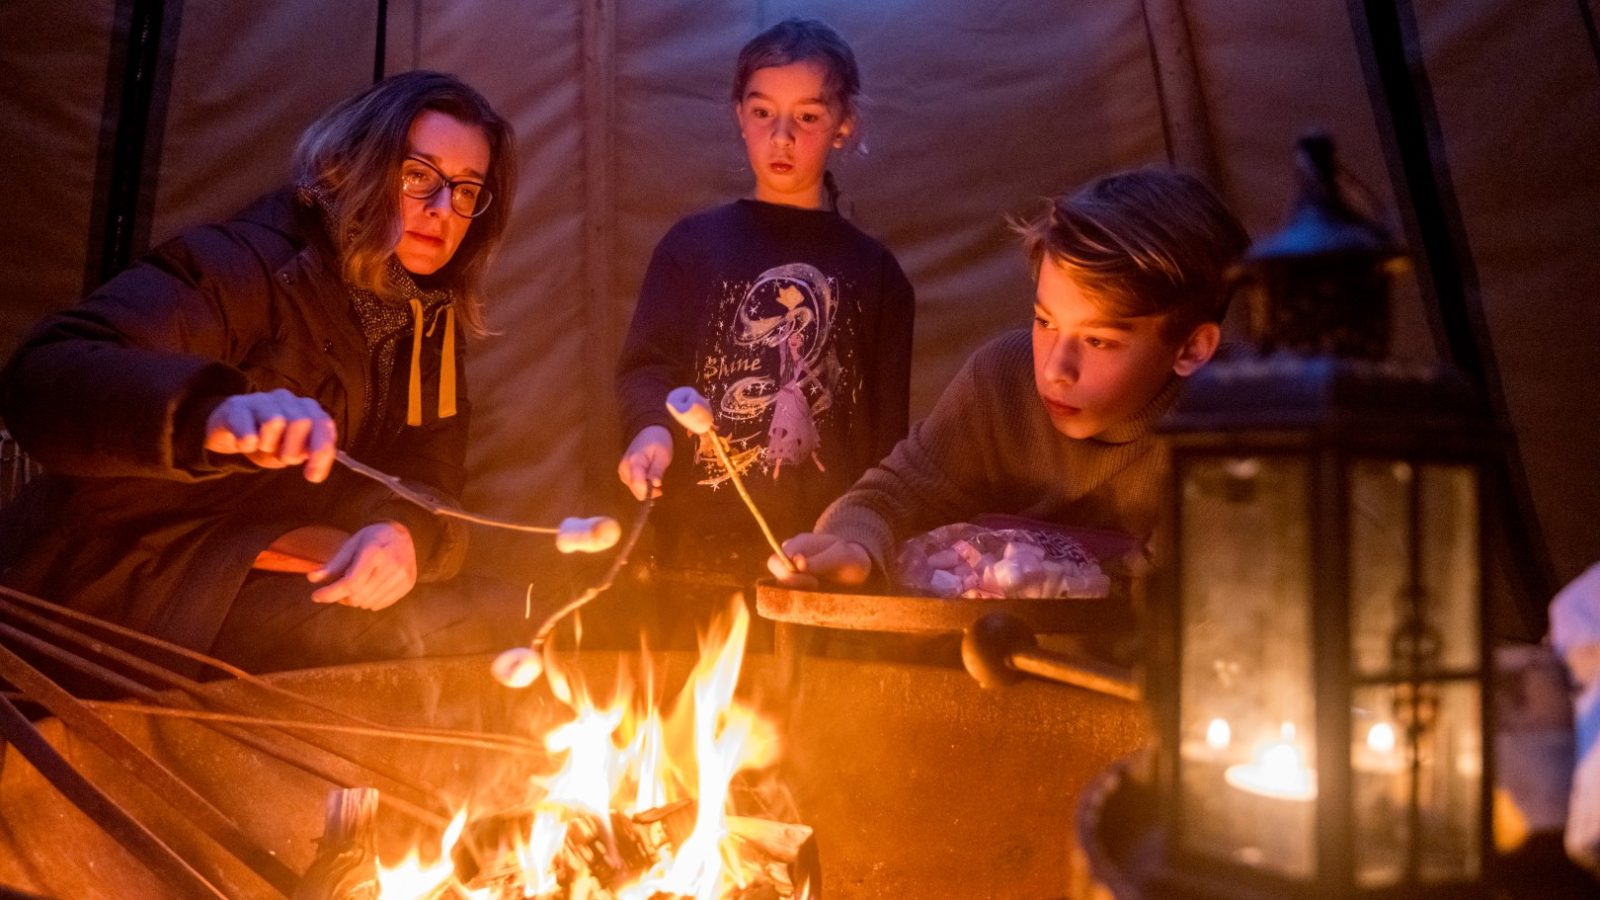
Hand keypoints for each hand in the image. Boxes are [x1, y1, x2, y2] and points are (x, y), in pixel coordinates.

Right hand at [205, 389, 336, 481]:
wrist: (230, 433)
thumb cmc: (268, 442)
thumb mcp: (292, 451)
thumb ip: (309, 454)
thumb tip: (315, 469)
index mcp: (307, 408)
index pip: (323, 424)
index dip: (321, 451)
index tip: (313, 476)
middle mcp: (287, 399)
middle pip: (301, 421)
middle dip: (292, 449)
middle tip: (280, 457)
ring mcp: (261, 399)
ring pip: (274, 421)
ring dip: (268, 445)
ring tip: (262, 446)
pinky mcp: (236, 406)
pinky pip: (247, 431)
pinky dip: (247, 445)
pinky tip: (244, 444)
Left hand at [308, 522, 416, 609]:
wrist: (403, 534)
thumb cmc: (373, 538)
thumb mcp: (351, 545)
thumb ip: (333, 564)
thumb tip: (312, 579)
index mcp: (375, 553)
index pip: (351, 583)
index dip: (330, 593)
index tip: (316, 596)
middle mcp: (392, 566)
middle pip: (358, 597)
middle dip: (342, 596)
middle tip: (339, 587)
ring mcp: (403, 576)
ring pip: (367, 603)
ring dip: (356, 599)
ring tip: (357, 585)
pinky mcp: (408, 584)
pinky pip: (380, 605)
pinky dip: (369, 600)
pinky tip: (370, 587)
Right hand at [617, 425, 672, 500]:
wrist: (648, 431)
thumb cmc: (658, 442)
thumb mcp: (663, 455)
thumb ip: (657, 470)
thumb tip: (656, 485)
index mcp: (634, 462)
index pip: (638, 485)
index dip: (649, 491)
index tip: (660, 490)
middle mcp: (624, 468)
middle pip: (635, 490)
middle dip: (649, 491)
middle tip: (660, 486)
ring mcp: (622, 471)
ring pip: (634, 490)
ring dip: (646, 489)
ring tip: (655, 478)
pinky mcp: (623, 473)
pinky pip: (633, 485)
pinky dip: (642, 486)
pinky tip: (649, 479)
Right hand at [768, 532, 871, 588]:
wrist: (855, 566)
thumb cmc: (849, 558)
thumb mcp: (842, 557)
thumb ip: (820, 560)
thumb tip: (797, 562)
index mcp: (800, 543)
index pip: (779, 558)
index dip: (790, 574)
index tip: (814, 582)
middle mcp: (791, 555)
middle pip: (773, 567)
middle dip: (790, 583)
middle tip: (815, 586)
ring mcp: (790, 569)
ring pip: (779, 583)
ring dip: (796, 591)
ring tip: (819, 591)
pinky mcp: (794, 584)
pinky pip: (786, 592)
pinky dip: (797, 597)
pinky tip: (814, 596)